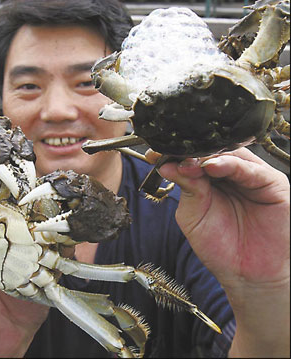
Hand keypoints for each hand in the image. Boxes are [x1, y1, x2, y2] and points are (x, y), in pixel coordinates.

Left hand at [148, 148, 289, 287]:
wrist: (246, 274)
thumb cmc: (220, 246)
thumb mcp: (193, 215)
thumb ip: (186, 188)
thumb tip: (167, 166)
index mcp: (210, 179)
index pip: (193, 158)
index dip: (175, 155)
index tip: (154, 155)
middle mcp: (231, 174)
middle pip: (212, 152)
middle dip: (190, 153)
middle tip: (173, 156)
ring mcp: (252, 176)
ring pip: (231, 155)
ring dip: (208, 157)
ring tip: (191, 163)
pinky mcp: (272, 184)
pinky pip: (252, 169)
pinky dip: (231, 165)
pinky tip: (212, 167)